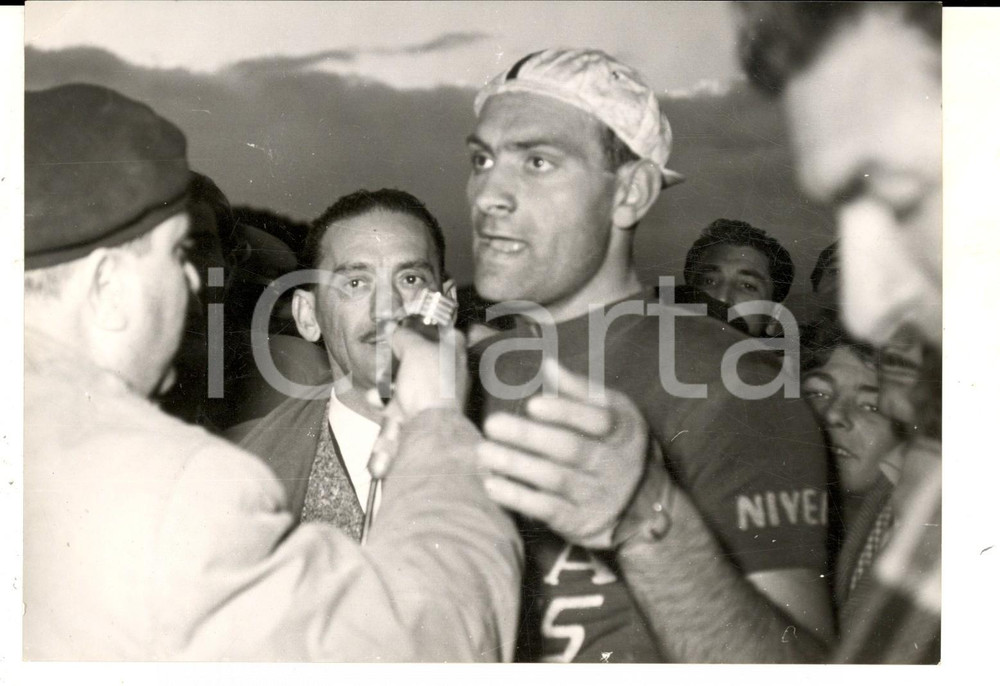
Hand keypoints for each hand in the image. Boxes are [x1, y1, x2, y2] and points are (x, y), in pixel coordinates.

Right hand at [366, 324, 467, 479]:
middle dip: (402, 356)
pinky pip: (399, 405)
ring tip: (378, 378)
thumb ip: (404, 336)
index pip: (451, 334)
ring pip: (409, 384)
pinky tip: (374, 398)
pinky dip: (384, 401)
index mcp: (456, 356)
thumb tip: (393, 327)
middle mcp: (449, 377)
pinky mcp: (419, 417)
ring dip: (389, 381)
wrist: (428, 429)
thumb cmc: (431, 385)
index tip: (416, 324)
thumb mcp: (415, 350)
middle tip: (389, 351)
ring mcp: (434, 398)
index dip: (434, 327)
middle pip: (426, 360)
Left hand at [477, 358, 648, 548]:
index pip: (598, 421)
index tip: (533, 405)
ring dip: (515, 465)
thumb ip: (581, 391)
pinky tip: (492, 485)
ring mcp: (596, 495)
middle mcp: (612, 464)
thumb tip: (548, 365)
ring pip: (553, 479)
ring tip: (484, 452)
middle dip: (528, 437)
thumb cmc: (617, 446)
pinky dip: (518, 498)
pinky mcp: (579, 522)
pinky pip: (546, 510)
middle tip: (492, 424)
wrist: (645, 507)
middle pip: (570, 449)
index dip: (565, 412)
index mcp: (622, 431)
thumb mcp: (614, 413)